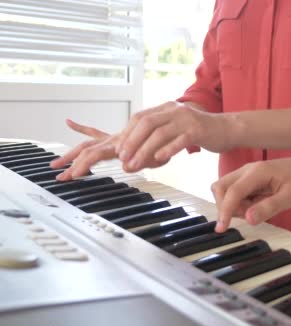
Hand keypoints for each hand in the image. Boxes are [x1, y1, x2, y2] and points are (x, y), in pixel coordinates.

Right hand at [51, 119, 167, 179]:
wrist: (170, 128)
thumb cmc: (165, 143)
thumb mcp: (157, 157)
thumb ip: (142, 160)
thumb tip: (126, 167)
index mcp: (121, 145)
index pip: (96, 154)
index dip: (84, 164)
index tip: (73, 174)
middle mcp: (114, 140)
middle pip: (87, 150)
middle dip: (72, 163)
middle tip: (59, 174)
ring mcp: (113, 138)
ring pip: (87, 144)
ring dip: (71, 153)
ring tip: (57, 162)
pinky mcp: (115, 137)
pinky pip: (97, 132)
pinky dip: (82, 128)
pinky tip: (70, 123)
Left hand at [115, 101, 232, 172]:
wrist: (228, 129)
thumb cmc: (201, 132)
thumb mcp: (176, 128)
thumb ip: (159, 134)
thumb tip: (136, 150)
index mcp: (167, 108)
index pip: (140, 117)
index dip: (127, 134)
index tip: (119, 151)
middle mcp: (175, 110)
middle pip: (146, 123)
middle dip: (131, 142)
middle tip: (123, 159)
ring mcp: (187, 119)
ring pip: (160, 133)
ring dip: (144, 151)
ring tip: (135, 165)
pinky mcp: (198, 130)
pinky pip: (179, 140)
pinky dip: (167, 149)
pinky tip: (159, 159)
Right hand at [211, 157, 290, 232]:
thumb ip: (269, 207)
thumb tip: (248, 219)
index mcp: (258, 172)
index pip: (233, 191)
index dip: (225, 211)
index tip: (221, 228)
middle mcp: (248, 170)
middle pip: (220, 187)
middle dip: (227, 206)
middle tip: (250, 215)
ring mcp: (246, 173)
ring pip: (225, 190)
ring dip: (234, 205)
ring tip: (258, 209)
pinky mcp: (247, 179)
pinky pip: (234, 192)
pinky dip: (239, 203)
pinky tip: (258, 205)